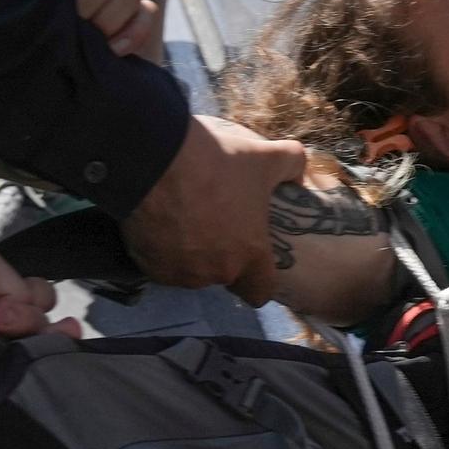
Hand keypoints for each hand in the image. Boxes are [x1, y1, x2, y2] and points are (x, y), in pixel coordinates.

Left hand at [0, 243, 62, 405]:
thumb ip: (16, 284)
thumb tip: (30, 321)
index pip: (41, 302)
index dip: (39, 303)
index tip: (8, 307)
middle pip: (46, 333)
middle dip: (53, 331)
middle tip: (18, 330)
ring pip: (36, 366)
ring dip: (49, 359)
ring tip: (40, 352)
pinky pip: (10, 398)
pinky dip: (25, 393)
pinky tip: (31, 382)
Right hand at [122, 112, 307, 300]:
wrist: (158, 160)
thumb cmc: (217, 163)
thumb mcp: (265, 156)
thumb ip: (292, 164)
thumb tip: (299, 174)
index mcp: (249, 255)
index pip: (260, 291)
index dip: (258, 279)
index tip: (252, 261)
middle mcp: (216, 272)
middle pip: (222, 275)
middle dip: (221, 256)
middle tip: (214, 224)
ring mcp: (180, 272)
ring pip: (190, 270)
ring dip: (190, 253)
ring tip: (185, 217)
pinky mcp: (150, 265)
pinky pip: (160, 263)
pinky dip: (162, 249)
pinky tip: (162, 220)